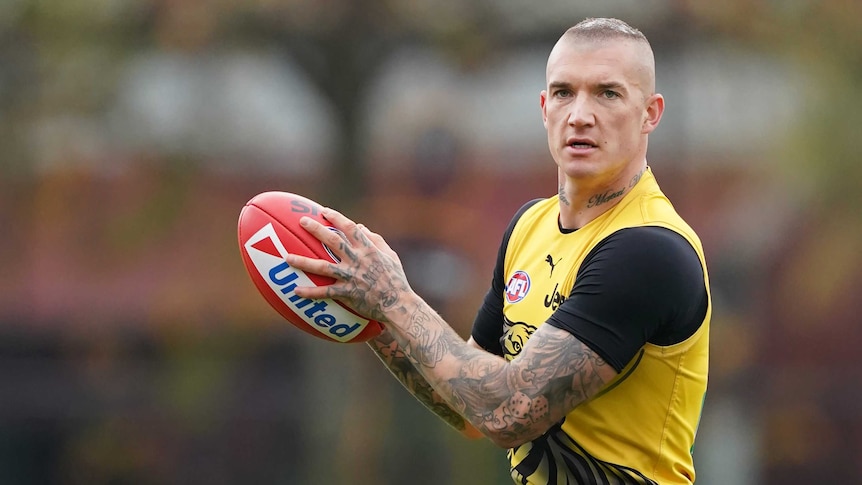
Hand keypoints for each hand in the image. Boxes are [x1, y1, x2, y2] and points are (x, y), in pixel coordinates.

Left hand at [286, 208, 412, 323]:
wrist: (398, 304)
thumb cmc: (396, 279)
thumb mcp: (390, 255)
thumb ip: (375, 239)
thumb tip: (360, 227)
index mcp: (368, 249)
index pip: (350, 228)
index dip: (336, 218)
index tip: (323, 211)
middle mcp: (358, 260)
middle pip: (333, 241)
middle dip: (317, 230)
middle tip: (302, 222)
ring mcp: (351, 277)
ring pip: (323, 267)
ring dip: (304, 262)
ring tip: (287, 258)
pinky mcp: (348, 293)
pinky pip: (325, 292)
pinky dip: (310, 292)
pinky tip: (295, 291)